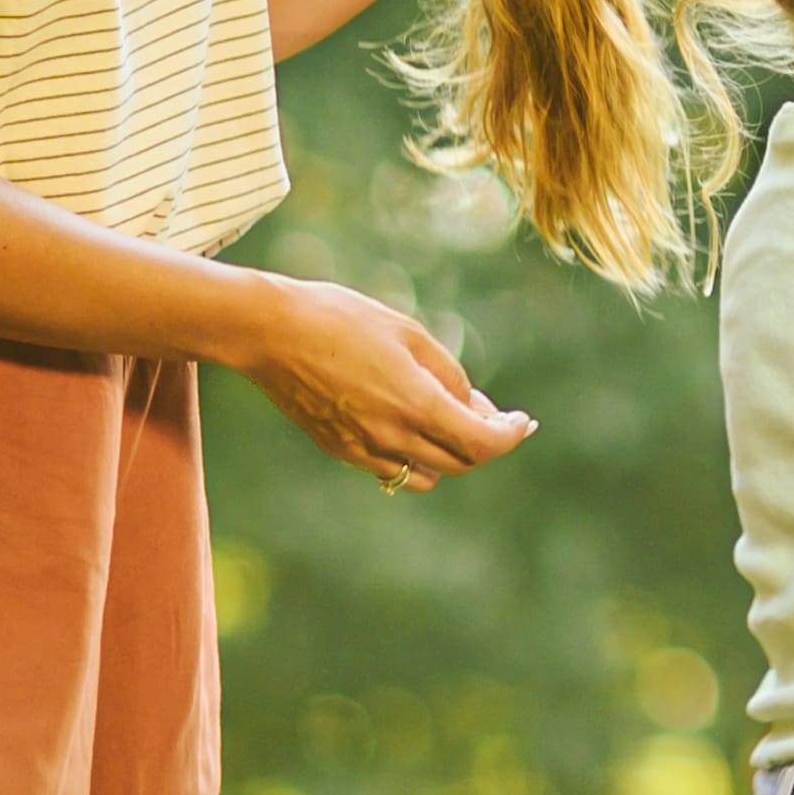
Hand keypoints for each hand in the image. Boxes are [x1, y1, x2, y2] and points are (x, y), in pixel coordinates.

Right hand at [238, 278, 537, 492]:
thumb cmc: (342, 320)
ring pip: (427, 474)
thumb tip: (476, 408)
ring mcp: (362, 449)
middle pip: (460, 463)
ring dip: (450, 456)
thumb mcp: (409, 334)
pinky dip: (414, 458)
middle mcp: (391, 436)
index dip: (510, 437)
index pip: (482, 444)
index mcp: (416, 404)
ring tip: (452, 421)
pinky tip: (412, 427)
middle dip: (485, 443)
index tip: (522, 423)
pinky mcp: (339, 450)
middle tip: (495, 418)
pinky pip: (391, 469)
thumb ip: (449, 375)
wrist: (270, 332)